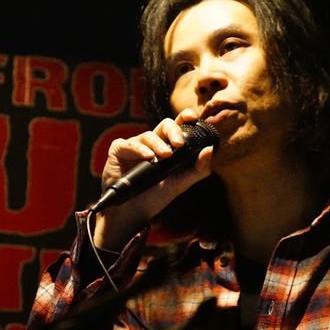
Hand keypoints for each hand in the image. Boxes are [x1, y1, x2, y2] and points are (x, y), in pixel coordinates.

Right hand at [94, 109, 213, 249]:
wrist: (134, 212)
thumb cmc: (156, 196)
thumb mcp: (181, 183)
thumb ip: (199, 169)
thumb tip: (210, 149)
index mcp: (168, 146)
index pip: (178, 126)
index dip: (184, 117)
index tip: (192, 117)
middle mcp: (152, 142)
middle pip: (165, 125)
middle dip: (174, 131)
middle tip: (179, 144)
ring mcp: (135, 145)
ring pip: (149, 135)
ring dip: (158, 144)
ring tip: (165, 155)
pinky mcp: (119, 150)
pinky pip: (129, 144)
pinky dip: (139, 149)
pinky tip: (147, 156)